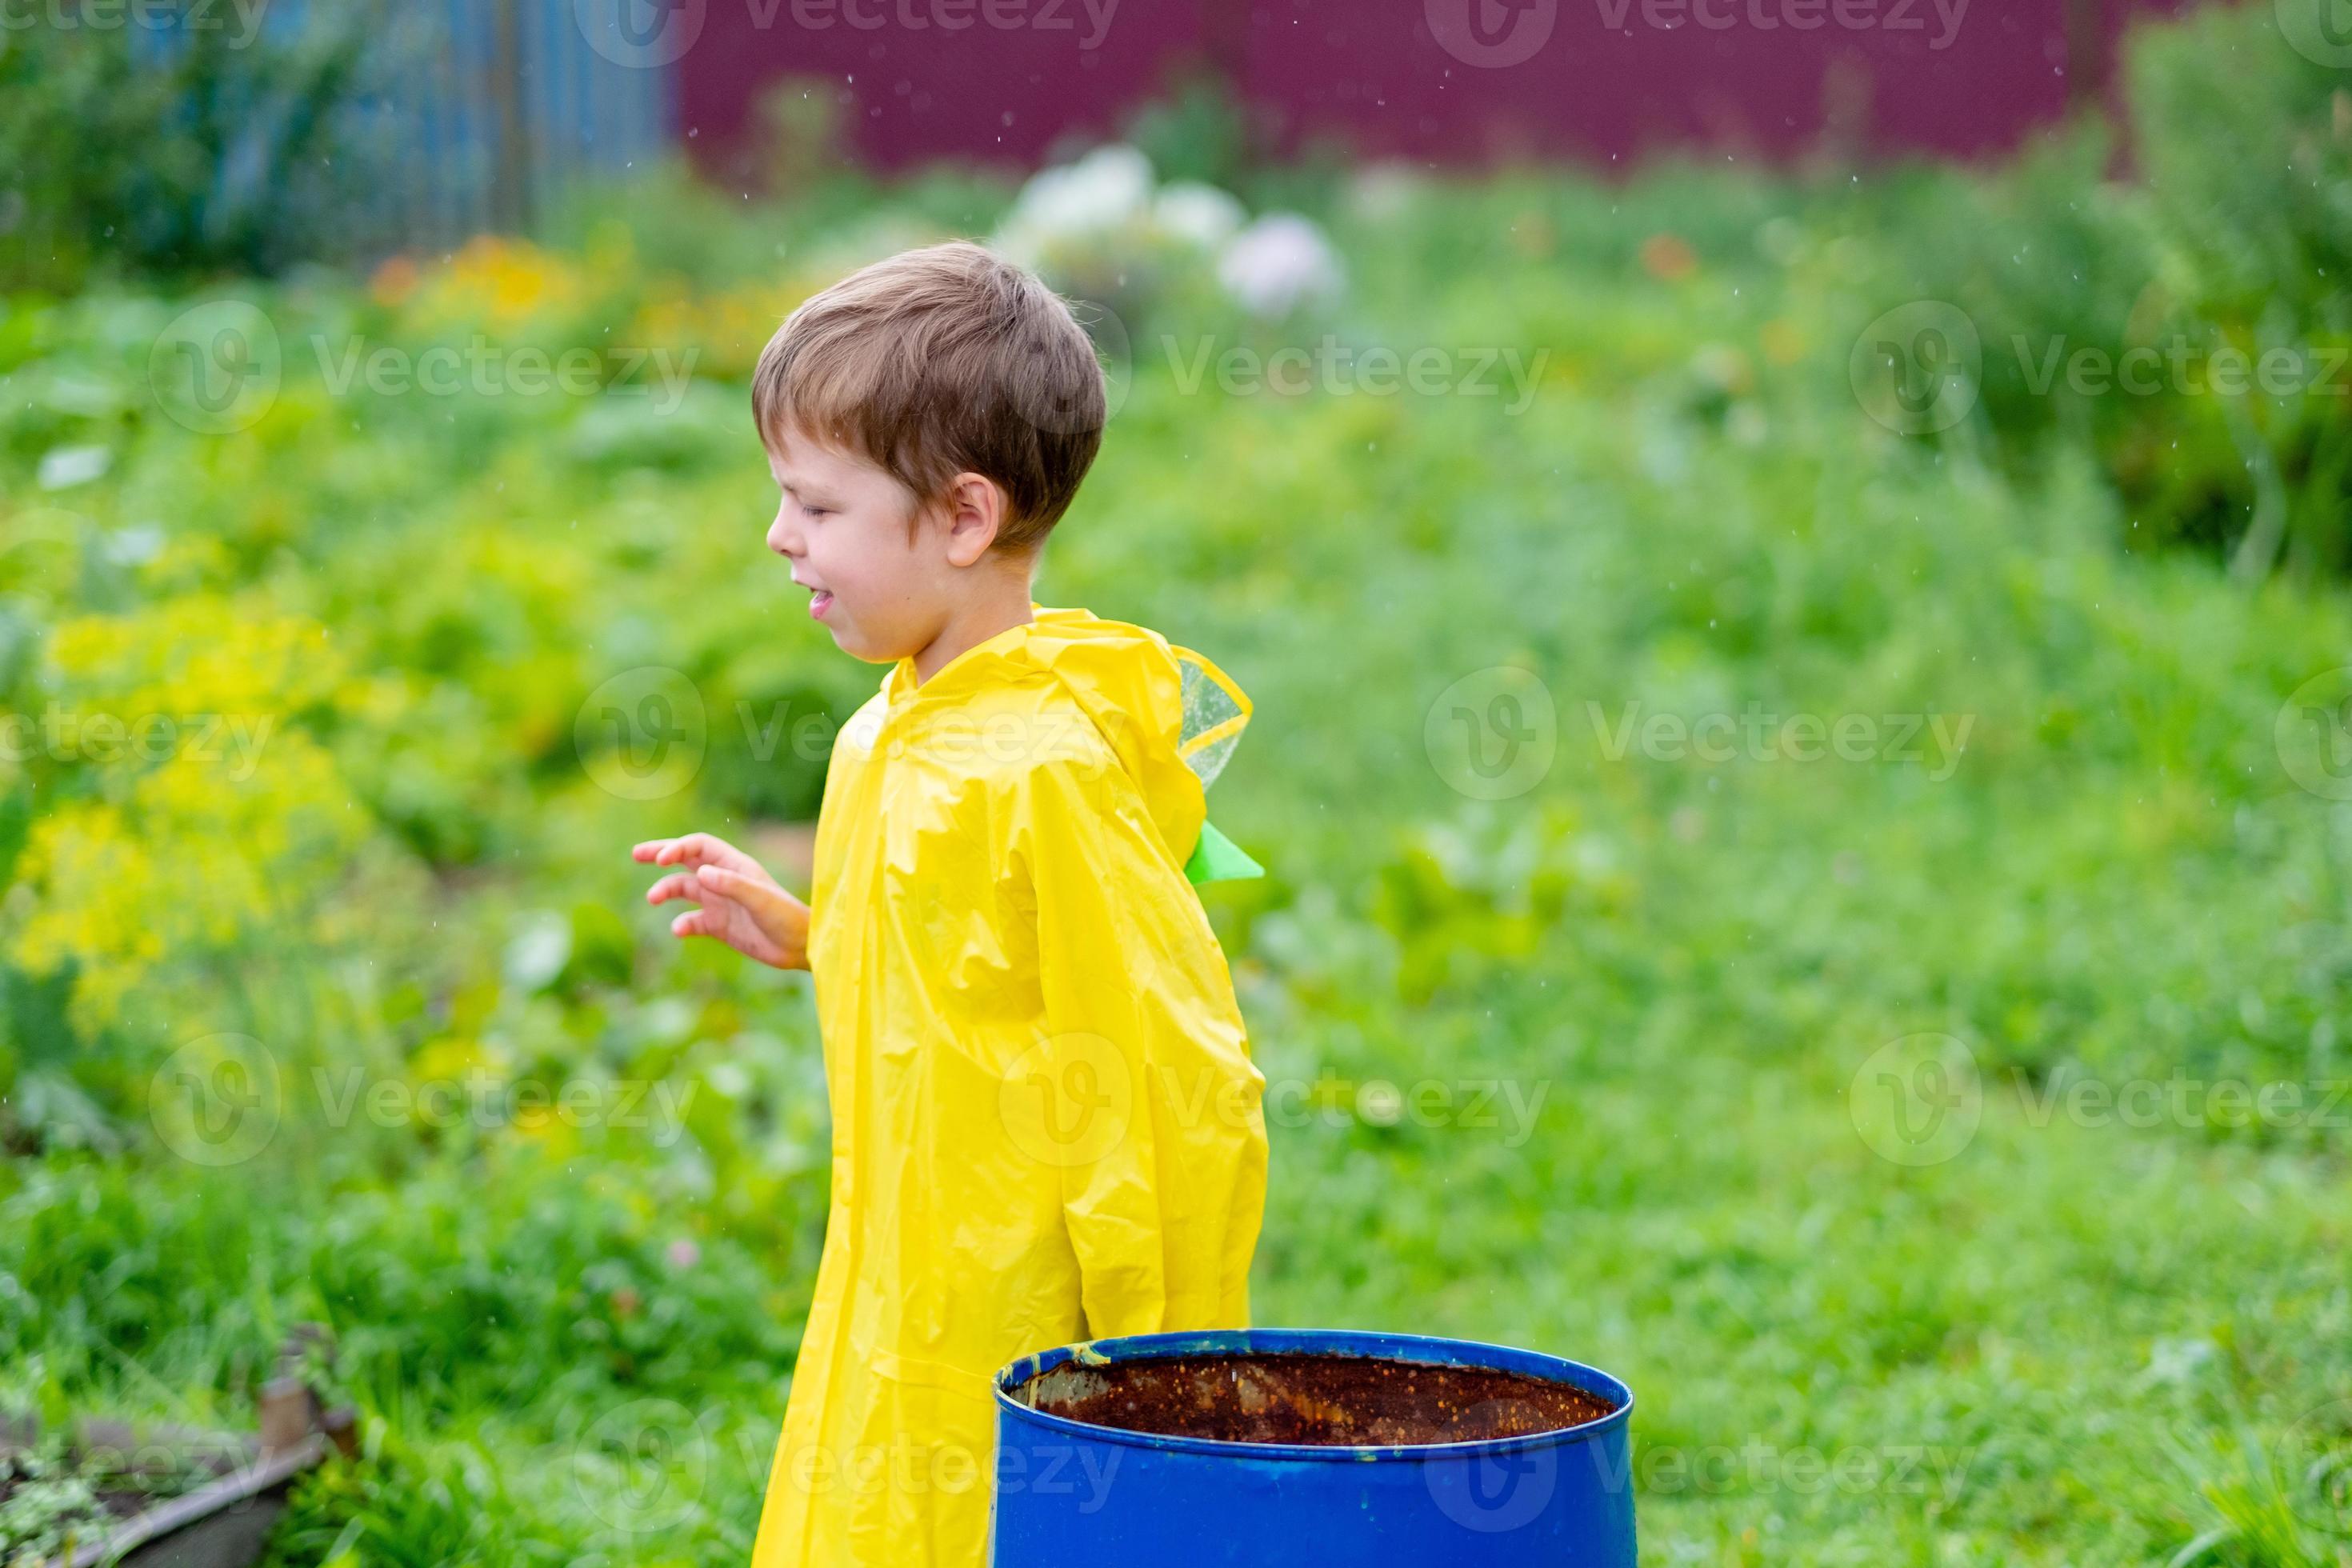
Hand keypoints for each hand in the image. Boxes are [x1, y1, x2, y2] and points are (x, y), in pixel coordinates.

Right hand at [633, 833, 810, 970]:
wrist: (799, 947)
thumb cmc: (785, 916)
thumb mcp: (759, 898)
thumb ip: (732, 884)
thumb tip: (701, 871)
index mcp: (734, 866)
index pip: (699, 847)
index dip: (678, 848)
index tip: (661, 860)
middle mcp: (723, 880)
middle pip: (686, 861)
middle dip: (661, 855)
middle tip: (636, 854)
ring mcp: (719, 902)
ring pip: (684, 889)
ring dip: (666, 891)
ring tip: (652, 898)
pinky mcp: (718, 925)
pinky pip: (692, 921)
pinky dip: (681, 924)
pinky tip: (679, 930)